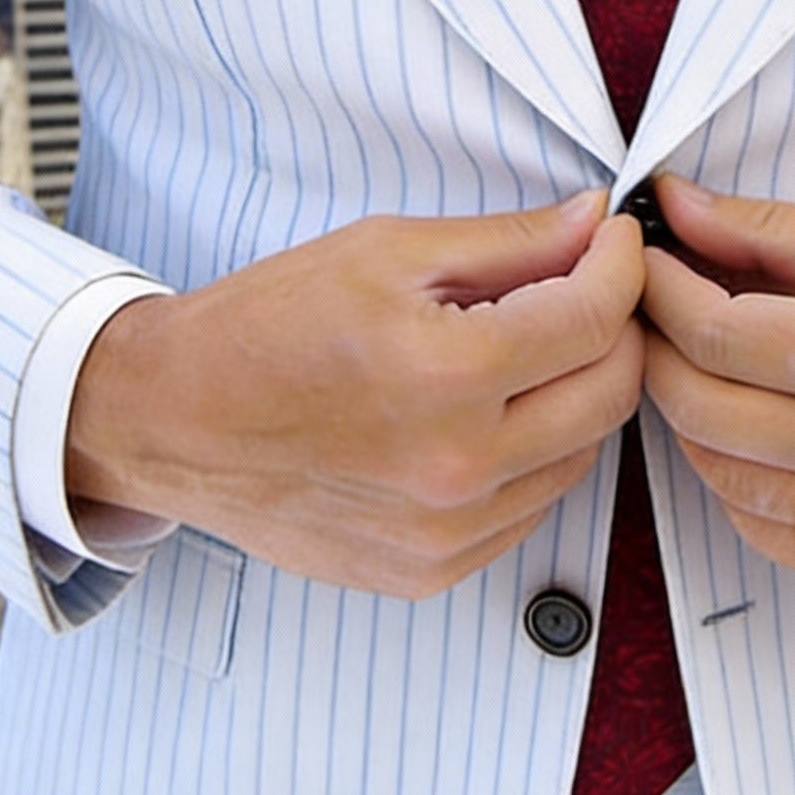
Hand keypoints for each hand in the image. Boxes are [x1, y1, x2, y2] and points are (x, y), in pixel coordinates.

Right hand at [66, 195, 643, 597]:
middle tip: (586, 285)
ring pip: (582, 453)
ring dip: (578, 392)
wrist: (172, 420)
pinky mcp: (431, 571)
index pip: (594, 318)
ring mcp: (447, 534)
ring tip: (527, 347)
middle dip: (616, 326)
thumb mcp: (386, 251)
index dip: (622, 265)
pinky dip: (535, 453)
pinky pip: (532, 506)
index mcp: (445, 376)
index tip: (615, 239)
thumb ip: (507, 242)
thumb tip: (594, 223)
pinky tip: (490, 412)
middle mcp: (456, 468)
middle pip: (611, 392)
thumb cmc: (265, 325)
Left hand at [640, 178, 794, 595]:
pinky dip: (740, 485)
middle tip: (657, 310)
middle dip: (659, 350)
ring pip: (724, 480)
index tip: (647, 262)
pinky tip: (751, 435)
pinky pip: (773, 537)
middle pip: (702, 409)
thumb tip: (677, 208)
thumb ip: (777, 232)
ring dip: (692, 418)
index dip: (661, 291)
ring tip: (703, 366)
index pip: (715, 334)